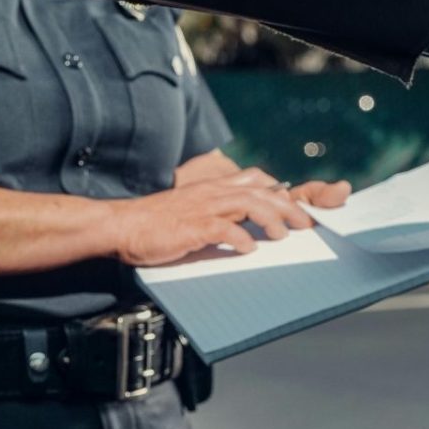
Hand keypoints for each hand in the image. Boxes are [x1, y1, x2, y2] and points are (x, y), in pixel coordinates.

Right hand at [108, 168, 350, 266]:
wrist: (122, 226)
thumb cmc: (154, 223)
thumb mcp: (190, 210)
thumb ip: (216, 213)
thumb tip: (242, 227)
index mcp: (212, 188)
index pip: (256, 179)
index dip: (282, 191)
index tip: (299, 206)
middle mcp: (212, 193)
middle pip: (261, 191)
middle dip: (289, 207)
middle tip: (306, 224)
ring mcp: (202, 209)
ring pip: (248, 204)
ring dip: (271, 219)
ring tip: (283, 235)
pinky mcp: (191, 227)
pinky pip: (223, 229)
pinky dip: (240, 238)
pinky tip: (249, 249)